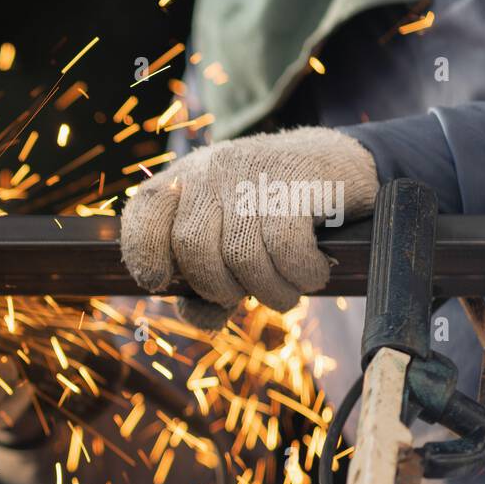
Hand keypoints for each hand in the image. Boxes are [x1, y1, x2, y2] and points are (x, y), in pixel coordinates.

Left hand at [119, 127, 377, 329]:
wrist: (340, 167)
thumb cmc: (272, 220)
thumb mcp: (230, 249)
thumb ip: (205, 290)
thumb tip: (194, 315)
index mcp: (182, 184)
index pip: (144, 213)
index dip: (144, 252)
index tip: (157, 281)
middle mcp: (210, 170)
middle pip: (193, 246)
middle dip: (219, 288)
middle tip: (244, 293)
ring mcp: (251, 170)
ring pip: (242, 254)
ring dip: (269, 291)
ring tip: (285, 290)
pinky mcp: (296, 177)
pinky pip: (287, 248)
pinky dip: (301, 275)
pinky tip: (311, 272)